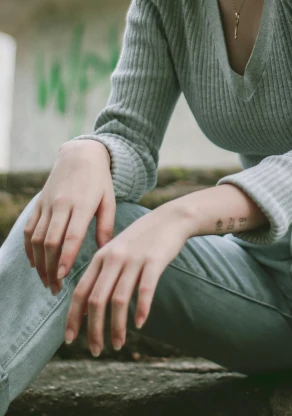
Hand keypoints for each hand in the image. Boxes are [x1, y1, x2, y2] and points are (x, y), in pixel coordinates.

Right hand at [24, 140, 113, 295]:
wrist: (80, 154)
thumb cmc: (100, 180)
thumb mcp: (109, 200)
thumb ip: (106, 226)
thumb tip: (105, 252)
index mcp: (83, 205)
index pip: (71, 236)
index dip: (65, 257)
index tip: (62, 277)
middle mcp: (62, 205)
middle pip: (51, 242)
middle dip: (51, 268)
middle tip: (56, 289)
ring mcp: (48, 204)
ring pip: (37, 238)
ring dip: (40, 263)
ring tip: (47, 282)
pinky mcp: (39, 203)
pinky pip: (30, 229)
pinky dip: (30, 248)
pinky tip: (35, 264)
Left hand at [64, 203, 191, 355]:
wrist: (170, 219)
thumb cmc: (142, 240)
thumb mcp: (116, 251)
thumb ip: (101, 274)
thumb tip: (87, 309)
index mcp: (101, 257)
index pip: (80, 292)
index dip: (73, 318)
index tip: (70, 340)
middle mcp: (114, 258)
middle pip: (96, 300)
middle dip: (93, 330)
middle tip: (96, 350)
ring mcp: (134, 259)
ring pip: (119, 299)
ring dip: (116, 327)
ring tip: (118, 345)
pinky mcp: (154, 260)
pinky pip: (145, 289)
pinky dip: (141, 309)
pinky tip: (140, 323)